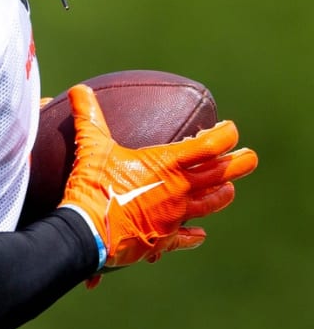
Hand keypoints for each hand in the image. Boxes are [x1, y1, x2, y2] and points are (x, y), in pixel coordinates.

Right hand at [59, 84, 257, 270]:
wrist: (88, 231)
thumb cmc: (94, 186)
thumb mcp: (91, 147)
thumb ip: (89, 117)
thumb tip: (79, 89)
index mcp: (166, 166)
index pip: (208, 146)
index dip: (224, 135)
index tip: (230, 128)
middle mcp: (179, 191)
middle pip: (221, 176)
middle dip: (238, 163)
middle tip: (249, 156)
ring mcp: (175, 217)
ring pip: (210, 205)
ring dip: (221, 194)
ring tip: (227, 188)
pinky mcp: (163, 239)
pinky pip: (186, 237)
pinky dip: (194, 235)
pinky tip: (199, 235)